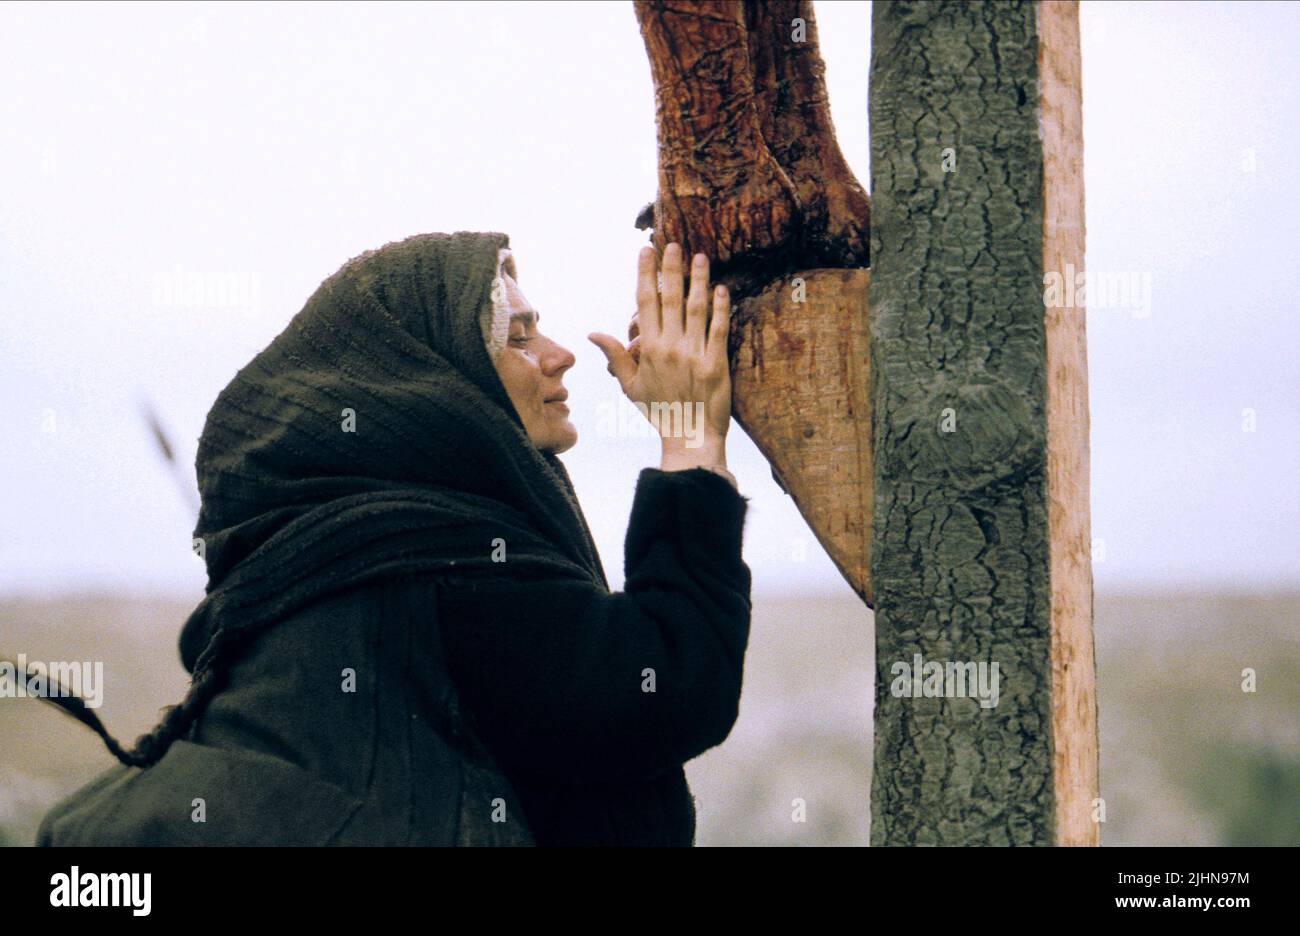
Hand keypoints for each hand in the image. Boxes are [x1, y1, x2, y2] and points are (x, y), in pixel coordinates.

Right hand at [589, 243, 732, 446]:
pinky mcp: (716, 364)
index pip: (645, 303)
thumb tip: (593, 332)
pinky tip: (721, 289)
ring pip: (696, 309)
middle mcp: (670, 348)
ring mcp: (694, 355)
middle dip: (671, 269)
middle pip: (670, 299)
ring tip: (700, 257)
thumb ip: (614, 356)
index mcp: (648, 350)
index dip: (645, 274)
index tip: (646, 252)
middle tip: (673, 244)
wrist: (689, 437)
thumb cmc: (659, 411)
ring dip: (698, 280)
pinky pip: (719, 330)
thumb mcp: (630, 385)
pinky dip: (721, 308)